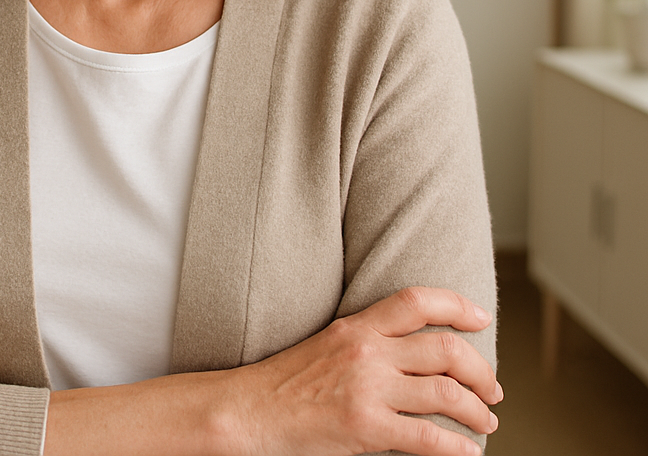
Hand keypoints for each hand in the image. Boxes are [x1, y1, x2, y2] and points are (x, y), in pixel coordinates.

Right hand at [228, 287, 499, 455]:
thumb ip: (370, 342)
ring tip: (485, 422)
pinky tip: (468, 453)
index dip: (458, 305)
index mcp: (358, 325)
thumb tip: (415, 357)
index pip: (418, 301)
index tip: (482, 319)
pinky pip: (428, 438)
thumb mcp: (329, 343)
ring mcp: (367, 388)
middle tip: (493, 390)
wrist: (249, 409)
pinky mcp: (365, 427)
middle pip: (446, 349)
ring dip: (478, 411)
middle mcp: (367, 350)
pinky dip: (458, 449)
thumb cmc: (287, 381)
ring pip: (447, 394)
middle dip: (482, 371)